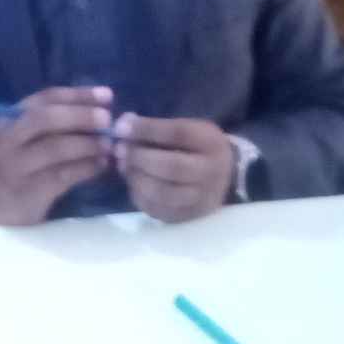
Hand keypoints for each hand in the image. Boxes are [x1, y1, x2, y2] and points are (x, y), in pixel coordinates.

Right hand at [0, 86, 113, 225]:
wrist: (1, 208)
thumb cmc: (24, 165)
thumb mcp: (30, 139)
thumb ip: (58, 123)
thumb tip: (101, 108)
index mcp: (10, 119)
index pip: (46, 98)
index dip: (78, 95)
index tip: (107, 96)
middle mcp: (7, 139)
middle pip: (45, 119)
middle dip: (80, 116)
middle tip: (107, 120)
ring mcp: (15, 167)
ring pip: (55, 148)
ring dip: (87, 144)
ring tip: (108, 145)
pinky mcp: (27, 192)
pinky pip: (62, 175)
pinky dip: (86, 168)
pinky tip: (101, 166)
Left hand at [112, 115, 232, 222]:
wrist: (223, 176)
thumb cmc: (196, 147)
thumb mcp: (185, 128)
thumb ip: (155, 127)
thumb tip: (122, 126)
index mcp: (210, 142)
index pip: (178, 133)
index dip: (147, 129)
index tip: (121, 128)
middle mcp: (211, 172)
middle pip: (172, 167)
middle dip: (139, 157)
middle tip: (120, 150)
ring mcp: (201, 198)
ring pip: (163, 193)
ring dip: (136, 178)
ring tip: (124, 166)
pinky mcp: (188, 216)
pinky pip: (157, 210)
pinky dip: (139, 195)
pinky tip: (133, 182)